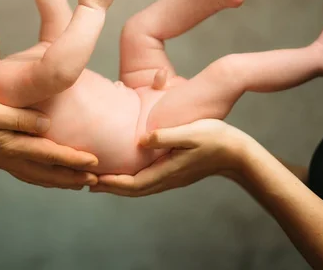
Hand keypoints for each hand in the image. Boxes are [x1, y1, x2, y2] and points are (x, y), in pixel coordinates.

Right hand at [0, 93, 98, 189]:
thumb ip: (19, 117)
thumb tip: (46, 124)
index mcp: (13, 145)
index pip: (50, 154)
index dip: (73, 159)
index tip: (94, 162)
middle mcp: (13, 158)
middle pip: (50, 172)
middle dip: (75, 177)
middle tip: (98, 179)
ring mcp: (8, 162)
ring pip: (42, 177)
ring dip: (63, 181)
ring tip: (83, 183)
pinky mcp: (4, 161)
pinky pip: (31, 175)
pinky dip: (47, 180)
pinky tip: (54, 178)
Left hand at [90, 119, 249, 195]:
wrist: (237, 153)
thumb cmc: (215, 139)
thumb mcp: (190, 133)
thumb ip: (165, 136)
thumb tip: (141, 140)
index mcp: (167, 171)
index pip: (132, 183)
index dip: (111, 183)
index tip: (92, 180)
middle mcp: (166, 178)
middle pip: (132, 190)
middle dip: (109, 187)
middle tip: (85, 182)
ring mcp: (170, 178)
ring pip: (138, 187)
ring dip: (118, 185)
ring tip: (99, 180)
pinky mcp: (174, 173)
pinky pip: (146, 181)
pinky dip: (130, 180)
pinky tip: (124, 172)